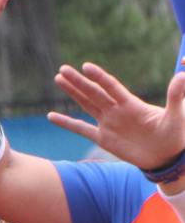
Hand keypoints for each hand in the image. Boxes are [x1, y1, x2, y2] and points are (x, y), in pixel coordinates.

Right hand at [49, 65, 184, 171]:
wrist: (166, 156)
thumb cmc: (174, 134)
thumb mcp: (176, 115)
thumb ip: (175, 96)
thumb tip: (181, 76)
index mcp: (131, 104)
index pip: (111, 87)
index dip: (99, 77)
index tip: (86, 66)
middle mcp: (116, 110)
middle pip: (93, 93)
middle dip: (78, 81)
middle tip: (63, 69)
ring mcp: (108, 123)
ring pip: (86, 104)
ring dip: (72, 93)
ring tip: (58, 79)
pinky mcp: (103, 138)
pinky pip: (80, 129)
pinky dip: (66, 123)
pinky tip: (51, 116)